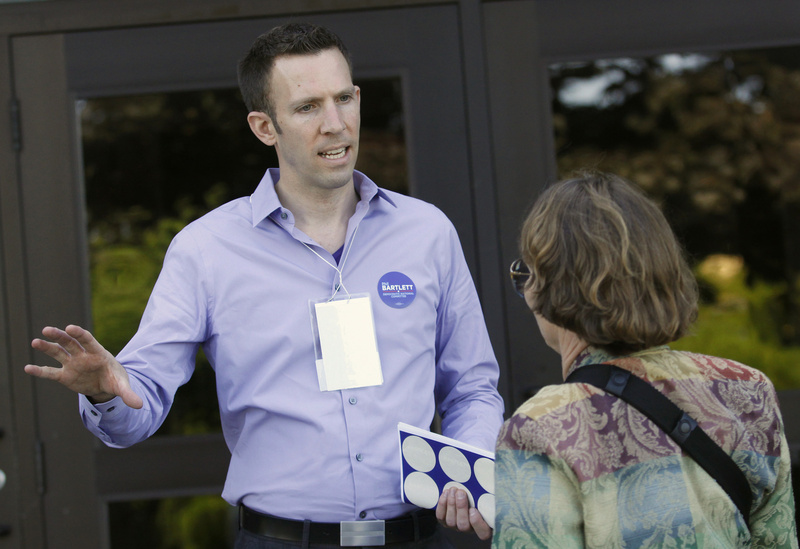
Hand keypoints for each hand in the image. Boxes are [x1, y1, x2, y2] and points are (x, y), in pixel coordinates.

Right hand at [25, 325, 142, 408]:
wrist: (106, 385)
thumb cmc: (115, 379)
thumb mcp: (122, 386)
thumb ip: (128, 394)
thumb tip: (140, 406)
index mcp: (98, 353)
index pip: (88, 340)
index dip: (79, 334)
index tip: (70, 328)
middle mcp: (83, 355)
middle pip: (70, 342)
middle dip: (60, 336)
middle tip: (48, 330)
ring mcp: (72, 364)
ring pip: (58, 353)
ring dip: (47, 347)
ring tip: (35, 342)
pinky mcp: (65, 376)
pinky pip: (51, 372)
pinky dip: (40, 370)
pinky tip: (28, 368)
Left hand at [435, 487, 491, 540]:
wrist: (463, 490)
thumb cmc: (482, 490)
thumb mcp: (490, 491)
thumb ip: (495, 489)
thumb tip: (500, 473)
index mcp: (485, 525)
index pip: (483, 533)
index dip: (477, 524)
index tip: (474, 510)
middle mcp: (470, 528)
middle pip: (464, 525)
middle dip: (461, 508)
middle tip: (461, 492)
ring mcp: (456, 525)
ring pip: (451, 521)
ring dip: (451, 504)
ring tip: (453, 490)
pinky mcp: (445, 520)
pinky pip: (441, 517)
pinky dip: (442, 505)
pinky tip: (445, 494)